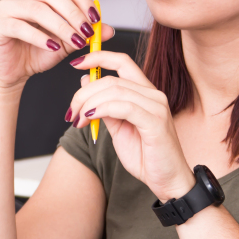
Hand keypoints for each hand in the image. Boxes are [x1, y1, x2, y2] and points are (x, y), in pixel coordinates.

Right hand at [0, 0, 112, 90]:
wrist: (12, 72)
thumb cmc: (38, 53)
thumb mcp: (68, 43)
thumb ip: (86, 34)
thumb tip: (109, 29)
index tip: (96, 19)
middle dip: (74, 13)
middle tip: (88, 32)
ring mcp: (7, 7)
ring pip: (38, 9)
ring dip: (61, 26)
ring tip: (75, 42)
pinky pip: (20, 27)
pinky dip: (40, 37)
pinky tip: (53, 48)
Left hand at [68, 51, 195, 201]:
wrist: (167, 181)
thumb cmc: (146, 157)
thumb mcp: (118, 128)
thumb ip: (104, 105)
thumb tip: (86, 81)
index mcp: (145, 93)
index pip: (122, 62)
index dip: (98, 57)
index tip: (76, 63)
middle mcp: (153, 95)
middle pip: (111, 79)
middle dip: (83, 93)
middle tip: (70, 111)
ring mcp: (156, 106)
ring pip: (115, 90)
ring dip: (89, 103)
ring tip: (77, 119)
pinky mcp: (155, 121)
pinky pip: (123, 106)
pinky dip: (102, 109)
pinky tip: (90, 118)